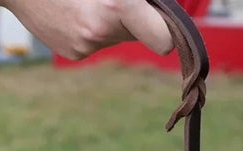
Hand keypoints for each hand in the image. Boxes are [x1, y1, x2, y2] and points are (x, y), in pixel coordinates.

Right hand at [0, 0, 173, 59]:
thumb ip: (140, 0)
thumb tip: (160, 9)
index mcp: (117, 7)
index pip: (164, 40)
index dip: (169, 33)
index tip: (166, 25)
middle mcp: (100, 32)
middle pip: (144, 35)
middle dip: (142, 20)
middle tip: (124, 4)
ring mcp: (84, 47)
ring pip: (119, 36)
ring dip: (115, 20)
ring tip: (90, 2)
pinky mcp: (73, 54)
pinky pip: (98, 41)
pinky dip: (94, 27)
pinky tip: (75, 11)